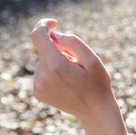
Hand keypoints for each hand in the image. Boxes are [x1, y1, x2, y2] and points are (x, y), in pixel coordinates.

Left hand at [30, 18, 126, 134]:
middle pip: (44, 49)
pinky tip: (67, 82)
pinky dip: (53, 70)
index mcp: (56, 66)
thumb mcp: (92, 59)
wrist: (95, 111)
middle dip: (59, 48)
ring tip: (74, 75)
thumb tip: (55, 36)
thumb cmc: (97, 83)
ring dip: (57, 60)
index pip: (38, 36)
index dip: (44, 25)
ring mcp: (38, 86)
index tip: (55, 23)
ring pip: (44, 60)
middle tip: (78, 62)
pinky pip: (42, 71)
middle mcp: (42, 76)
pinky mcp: (38, 92)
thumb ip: (73, 42)